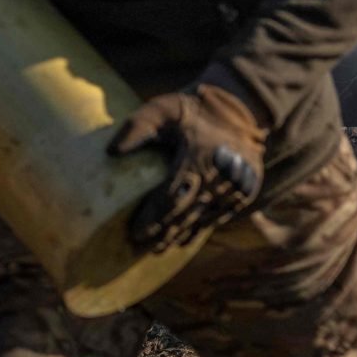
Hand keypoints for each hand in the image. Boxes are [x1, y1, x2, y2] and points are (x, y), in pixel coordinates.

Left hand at [108, 78, 267, 252]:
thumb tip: (111, 152)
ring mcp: (235, 186)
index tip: (135, 233)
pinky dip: (200, 229)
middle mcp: (219, 176)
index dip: (152, 218)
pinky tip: (183, 239)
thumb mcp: (163, 109)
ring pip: (202, 220)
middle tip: (142, 248)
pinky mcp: (245, 191)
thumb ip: (136, 127)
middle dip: (163, 234)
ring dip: (180, 236)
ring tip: (158, 249)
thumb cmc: (193, 110)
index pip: (171, 197)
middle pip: (186, 215)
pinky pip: (219, 217)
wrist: (240, 107)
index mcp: (198, 157)